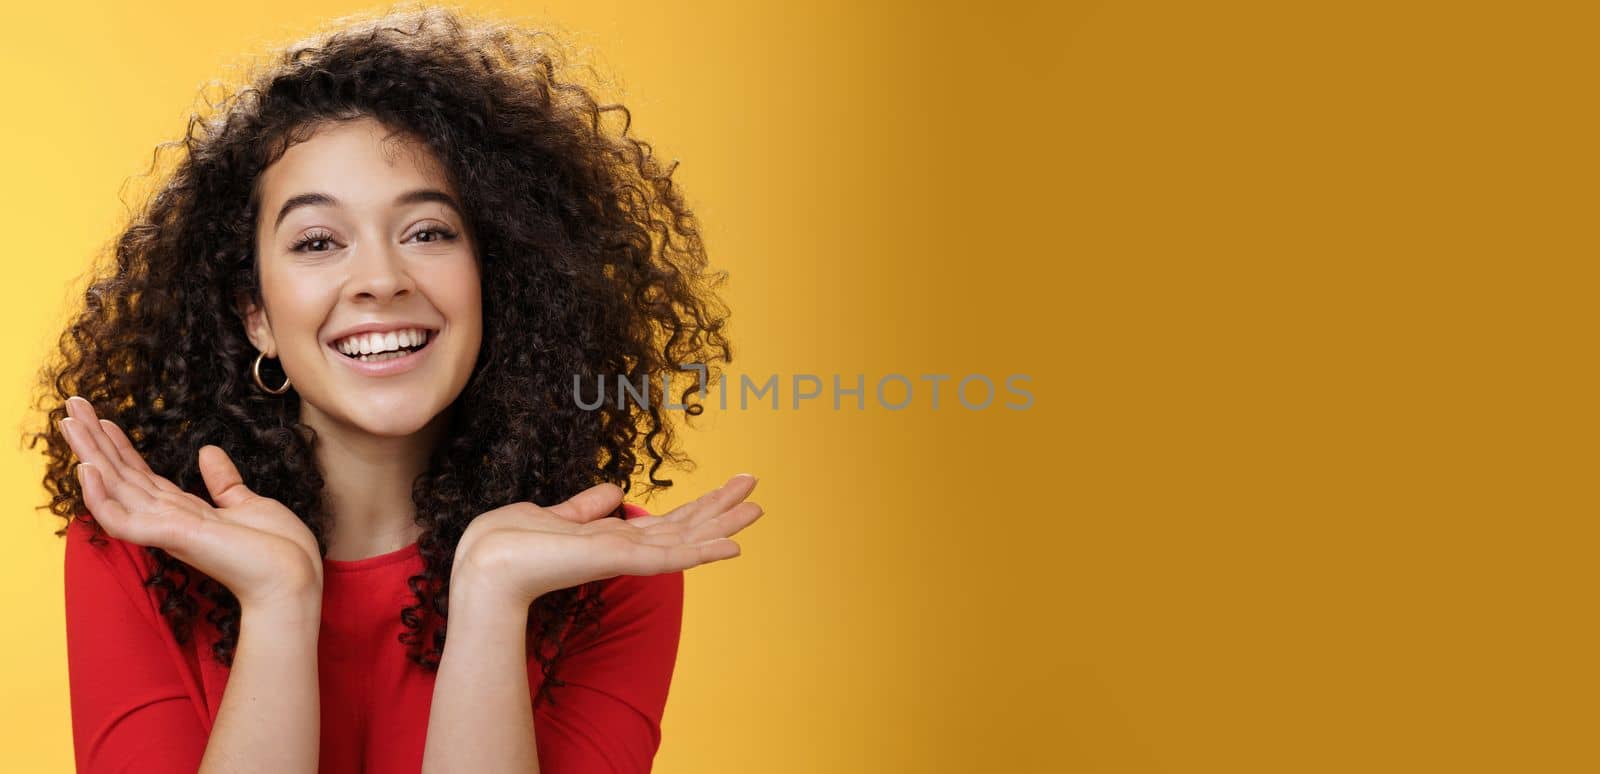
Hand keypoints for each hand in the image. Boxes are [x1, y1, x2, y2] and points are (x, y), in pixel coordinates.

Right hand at [60, 396, 323, 608]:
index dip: (120, 447)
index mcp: (184, 511)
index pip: (141, 474)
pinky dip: (101, 496)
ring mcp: (166, 529)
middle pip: (120, 474)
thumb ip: (223, 482)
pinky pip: (122, 519)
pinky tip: (87, 468)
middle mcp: (168, 518)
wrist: (294, 578)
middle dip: (95, 440)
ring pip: (114, 488)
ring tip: (69, 422)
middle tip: (71, 405)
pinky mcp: (170, 538)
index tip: (102, 419)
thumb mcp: (249, 504)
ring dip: (90, 454)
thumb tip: (208, 452)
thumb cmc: (278, 550)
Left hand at [452, 474, 763, 607]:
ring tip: (758, 509)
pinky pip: (670, 557)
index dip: (699, 507)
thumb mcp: (552, 515)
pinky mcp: (619, 561)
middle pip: (686, 528)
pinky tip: (731, 547)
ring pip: (687, 540)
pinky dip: (703, 552)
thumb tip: (615, 492)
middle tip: (758, 493)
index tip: (729, 487)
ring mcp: (625, 557)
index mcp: (611, 539)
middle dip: (722, 510)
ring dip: (724, 525)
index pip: (667, 523)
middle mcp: (625, 550)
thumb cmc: (506, 544)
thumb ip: (586, 508)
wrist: (484, 567)